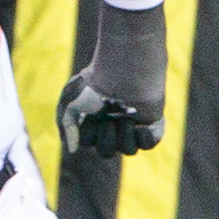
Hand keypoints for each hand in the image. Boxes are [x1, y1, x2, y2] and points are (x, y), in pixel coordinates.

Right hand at [57, 2, 166, 156]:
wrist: (125, 66)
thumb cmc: (95, 81)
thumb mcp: (69, 102)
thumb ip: (66, 128)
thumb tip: (73, 150)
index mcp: (94, 119)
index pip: (88, 143)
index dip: (88, 136)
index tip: (90, 118)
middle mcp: (113, 122)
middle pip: (107, 152)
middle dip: (106, 140)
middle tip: (109, 120)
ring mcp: (134, 122)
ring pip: (129, 151)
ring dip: (125, 138)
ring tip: (127, 118)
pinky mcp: (152, 120)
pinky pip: (150, 144)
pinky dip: (145, 139)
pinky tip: (140, 125)